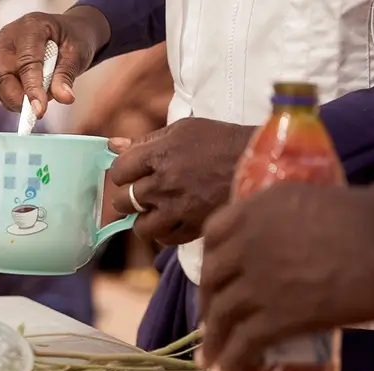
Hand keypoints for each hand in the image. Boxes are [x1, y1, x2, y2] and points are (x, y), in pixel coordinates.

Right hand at [0, 6, 110, 116]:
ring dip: (15, 100)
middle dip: (16, 98)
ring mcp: (0, 50)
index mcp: (31, 27)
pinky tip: (30, 100)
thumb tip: (63, 98)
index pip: (26, 62)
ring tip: (37, 104)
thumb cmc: (72, 39)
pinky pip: (0, 87)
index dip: (31, 88)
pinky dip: (13, 98)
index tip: (39, 111)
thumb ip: (66, 75)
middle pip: (1, 73)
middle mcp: (9, 37)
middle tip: (35, 113)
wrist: (67, 33)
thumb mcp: (77, 53)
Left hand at [108, 118, 254, 244]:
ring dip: (144, 220)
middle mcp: (165, 183)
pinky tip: (172, 221)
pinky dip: (164, 232)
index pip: (118, 171)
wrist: (262, 162)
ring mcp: (179, 208)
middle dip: (128, 198)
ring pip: (140, 226)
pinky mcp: (194, 227)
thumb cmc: (222, 141)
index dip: (122, 173)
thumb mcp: (184, 129)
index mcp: (160, 154)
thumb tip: (111, 145)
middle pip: (123, 200)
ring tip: (155, 212)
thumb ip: (145, 141)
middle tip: (142, 193)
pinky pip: (165, 239)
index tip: (131, 173)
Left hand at [198, 179, 373, 370]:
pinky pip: (244, 342)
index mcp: (257, 209)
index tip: (214, 276)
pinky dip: (233, 360)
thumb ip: (288, 222)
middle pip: (212, 278)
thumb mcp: (312, 202)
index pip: (213, 233)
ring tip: (211, 358)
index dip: (210, 259)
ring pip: (222, 314)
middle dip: (208, 304)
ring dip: (214, 339)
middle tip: (210, 322)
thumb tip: (288, 247)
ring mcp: (259, 281)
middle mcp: (248, 243)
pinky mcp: (278, 316)